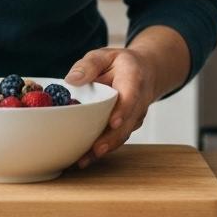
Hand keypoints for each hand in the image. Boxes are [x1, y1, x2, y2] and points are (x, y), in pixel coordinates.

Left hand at [64, 46, 162, 168]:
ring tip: (84, 160)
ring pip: (122, 135)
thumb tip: (71, 80)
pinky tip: (84, 158)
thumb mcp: (104, 56)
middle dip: (112, 138)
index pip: (131, 96)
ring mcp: (135, 116)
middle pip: (128, 123)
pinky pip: (116, 139)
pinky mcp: (127, 127)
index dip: (123, 110)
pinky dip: (102, 149)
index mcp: (133, 79)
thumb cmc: (120, 64)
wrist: (145, 72)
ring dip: (104, 148)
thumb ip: (89, 65)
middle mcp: (139, 101)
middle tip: (95, 150)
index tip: (113, 122)